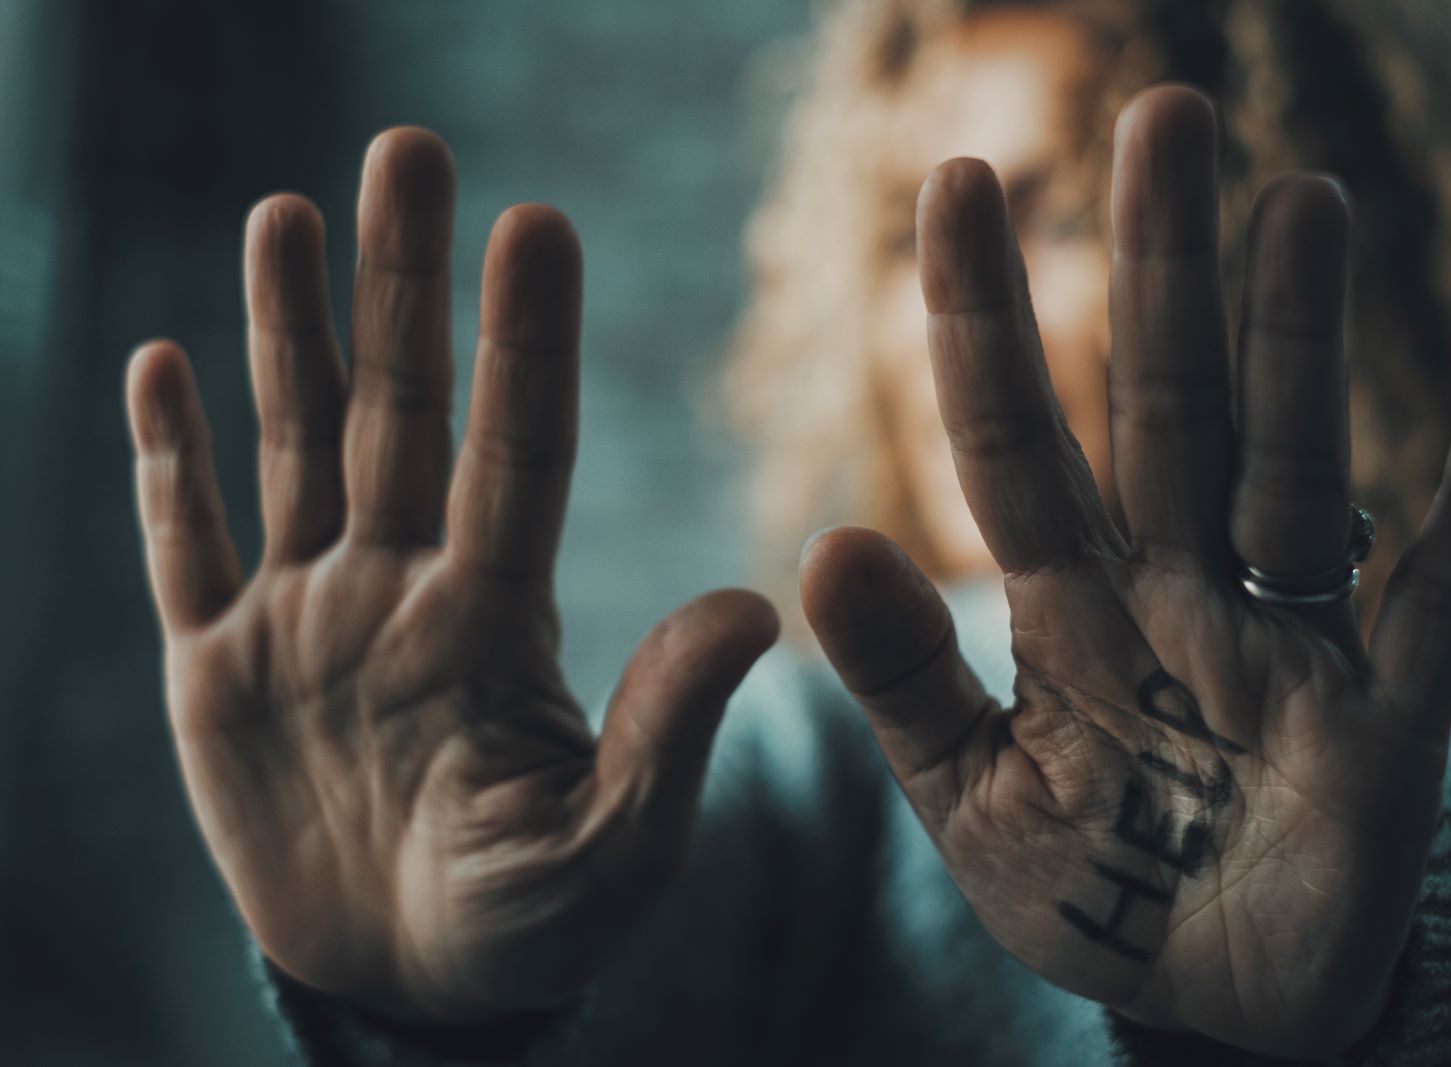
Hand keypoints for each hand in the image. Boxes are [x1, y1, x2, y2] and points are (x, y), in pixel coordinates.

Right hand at [126, 129, 776, 1022]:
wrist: (418, 986)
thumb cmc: (531, 928)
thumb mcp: (611, 849)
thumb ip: (666, 732)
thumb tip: (755, 608)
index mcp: (494, 623)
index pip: (517, 454)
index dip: (524, 343)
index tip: (534, 223)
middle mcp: (400, 592)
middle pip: (402, 412)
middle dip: (401, 285)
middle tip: (408, 149)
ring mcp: (305, 622)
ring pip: (295, 447)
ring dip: (290, 333)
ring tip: (288, 211)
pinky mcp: (218, 675)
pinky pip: (184, 549)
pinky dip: (170, 464)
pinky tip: (165, 367)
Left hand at [800, 86, 1450, 1056]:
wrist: (1206, 1003)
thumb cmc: (1084, 893)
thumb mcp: (968, 798)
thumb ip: (902, 684)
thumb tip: (824, 545)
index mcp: (1064, 613)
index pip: (1013, 442)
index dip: (981, 319)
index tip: (952, 181)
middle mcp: (1175, 595)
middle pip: (1166, 409)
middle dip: (1162, 271)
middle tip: (1162, 113)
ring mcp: (1285, 646)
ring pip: (1290, 467)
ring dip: (1300, 344)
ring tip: (1303, 202)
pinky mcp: (1385, 721)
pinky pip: (1434, 599)